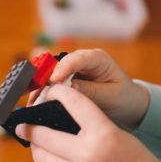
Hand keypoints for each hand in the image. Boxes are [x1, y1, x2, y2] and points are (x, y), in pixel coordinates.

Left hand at [17, 84, 160, 161]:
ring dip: (36, 147)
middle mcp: (88, 155)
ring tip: (35, 141)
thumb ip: (89, 122)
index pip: (74, 103)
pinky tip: (49, 156)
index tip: (50, 91)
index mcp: (103, 135)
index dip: (58, 92)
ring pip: (41, 157)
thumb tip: (57, 114)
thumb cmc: (134, 157)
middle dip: (30, 126)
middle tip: (22, 123)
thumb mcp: (115, 133)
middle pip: (45, 134)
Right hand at [29, 49, 149, 127]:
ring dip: (41, 86)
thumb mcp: (111, 96)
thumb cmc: (123, 97)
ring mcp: (74, 69)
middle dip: (45, 77)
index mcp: (98, 59)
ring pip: (52, 73)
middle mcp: (83, 60)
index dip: (63, 68)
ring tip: (33, 101)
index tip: (53, 80)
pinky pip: (52, 83)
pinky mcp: (68, 79)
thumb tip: (67, 88)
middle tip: (35, 93)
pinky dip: (44, 92)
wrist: (128, 102)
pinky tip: (36, 102)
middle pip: (59, 64)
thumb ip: (90, 91)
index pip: (78, 59)